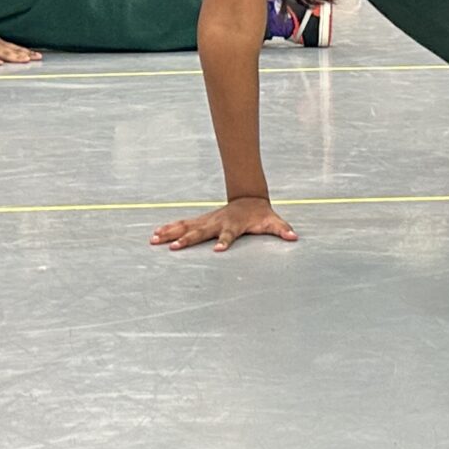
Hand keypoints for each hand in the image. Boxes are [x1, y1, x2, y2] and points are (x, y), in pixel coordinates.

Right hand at [0, 26, 42, 65]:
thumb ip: (0, 46)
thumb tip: (8, 52)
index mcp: (1, 43)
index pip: (17, 48)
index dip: (28, 52)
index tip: (39, 56)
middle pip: (14, 51)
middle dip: (26, 55)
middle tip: (38, 58)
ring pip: (4, 53)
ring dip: (14, 57)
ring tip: (25, 60)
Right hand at [150, 196, 298, 252]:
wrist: (249, 198)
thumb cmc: (260, 215)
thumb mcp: (273, 222)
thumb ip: (282, 229)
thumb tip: (294, 237)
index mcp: (233, 225)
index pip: (228, 235)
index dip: (224, 241)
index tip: (218, 250)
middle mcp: (217, 222)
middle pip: (201, 232)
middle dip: (188, 240)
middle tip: (175, 248)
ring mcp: (207, 221)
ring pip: (186, 226)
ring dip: (171, 233)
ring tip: (155, 240)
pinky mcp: (201, 221)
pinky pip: (182, 224)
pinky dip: (169, 228)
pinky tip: (155, 234)